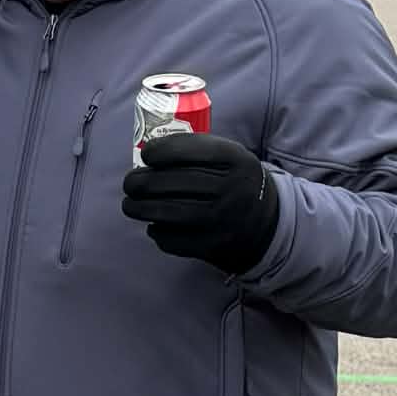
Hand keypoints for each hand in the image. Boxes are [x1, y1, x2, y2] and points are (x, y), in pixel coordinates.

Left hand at [123, 128, 278, 274]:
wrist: (266, 224)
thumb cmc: (233, 182)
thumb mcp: (229, 157)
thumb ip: (196, 150)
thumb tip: (147, 154)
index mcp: (236, 160)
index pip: (191, 150)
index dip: (161, 151)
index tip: (146, 155)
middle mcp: (232, 189)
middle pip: (174, 183)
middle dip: (142, 182)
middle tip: (130, 183)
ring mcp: (223, 220)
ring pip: (170, 213)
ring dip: (140, 209)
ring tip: (130, 205)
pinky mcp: (214, 245)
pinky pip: (175, 240)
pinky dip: (157, 232)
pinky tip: (153, 225)